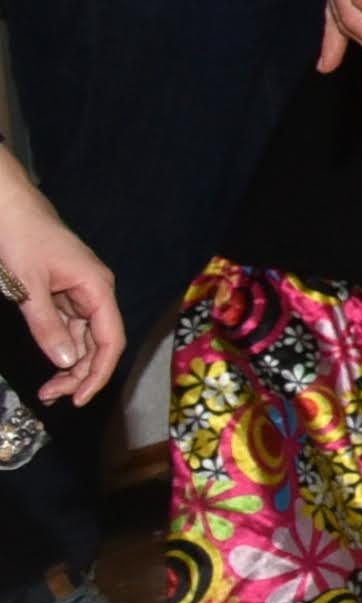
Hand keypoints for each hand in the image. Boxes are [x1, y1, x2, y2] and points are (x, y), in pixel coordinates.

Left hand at [0, 167, 120, 408]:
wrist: (5, 203)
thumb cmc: (21, 236)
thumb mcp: (28, 285)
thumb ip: (47, 324)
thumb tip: (66, 362)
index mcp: (96, 288)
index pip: (111, 339)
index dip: (99, 372)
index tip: (80, 399)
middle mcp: (94, 292)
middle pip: (99, 342)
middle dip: (81, 373)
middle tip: (53, 396)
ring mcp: (77, 291)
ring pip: (83, 336)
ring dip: (69, 363)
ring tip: (48, 388)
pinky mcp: (60, 289)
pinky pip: (67, 324)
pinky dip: (59, 344)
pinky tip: (50, 359)